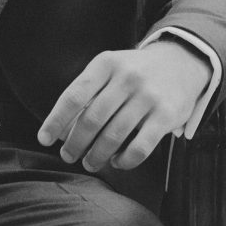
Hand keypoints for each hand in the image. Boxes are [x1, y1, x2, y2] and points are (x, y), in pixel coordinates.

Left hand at [38, 41, 211, 173]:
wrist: (182, 62)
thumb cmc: (135, 72)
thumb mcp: (111, 67)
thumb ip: (89, 91)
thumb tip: (61, 128)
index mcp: (107, 63)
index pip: (74, 95)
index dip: (56, 120)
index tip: (44, 139)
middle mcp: (127, 77)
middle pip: (91, 119)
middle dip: (75, 143)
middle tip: (68, 156)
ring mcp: (149, 96)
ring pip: (113, 136)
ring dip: (96, 156)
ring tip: (89, 163)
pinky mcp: (167, 115)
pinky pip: (140, 147)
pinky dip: (124, 161)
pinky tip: (117, 162)